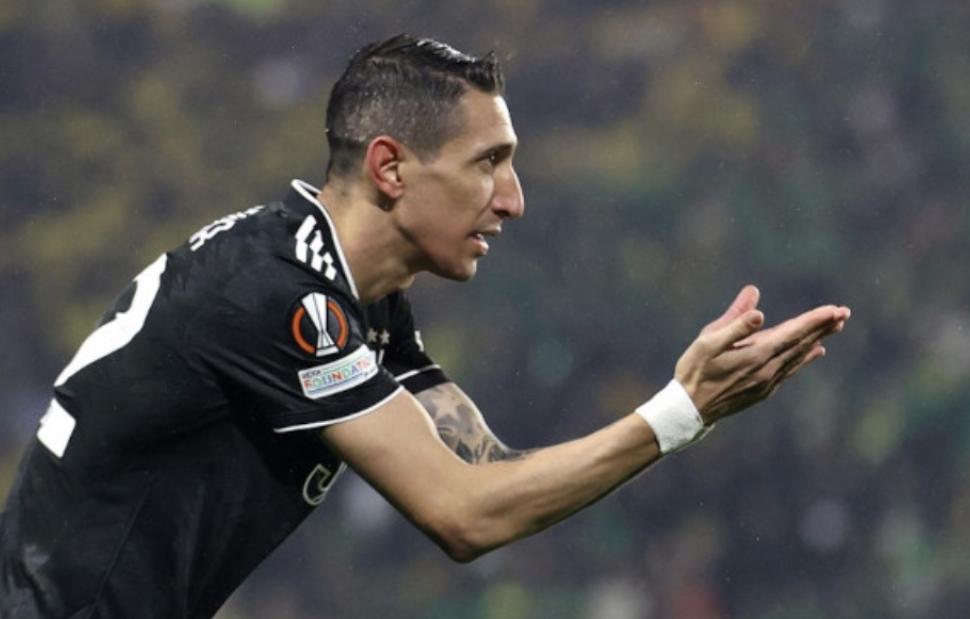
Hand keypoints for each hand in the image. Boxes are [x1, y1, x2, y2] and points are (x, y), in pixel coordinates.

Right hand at [674, 285, 849, 423]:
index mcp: (756, 354)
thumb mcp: (708, 342)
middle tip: (844, 313)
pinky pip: (791, 370)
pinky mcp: (763, 390)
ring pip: (799, 357)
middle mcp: (767, 369)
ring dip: (817, 340)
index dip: (814, 320)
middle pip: (801, 344)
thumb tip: (758, 309)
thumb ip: (735, 323)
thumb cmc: (695, 370)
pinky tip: (815, 352)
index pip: (793, 332)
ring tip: (835, 327)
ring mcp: (767, 382)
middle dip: (823, 327)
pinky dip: (805, 359)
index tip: (835, 310)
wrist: (689, 410)